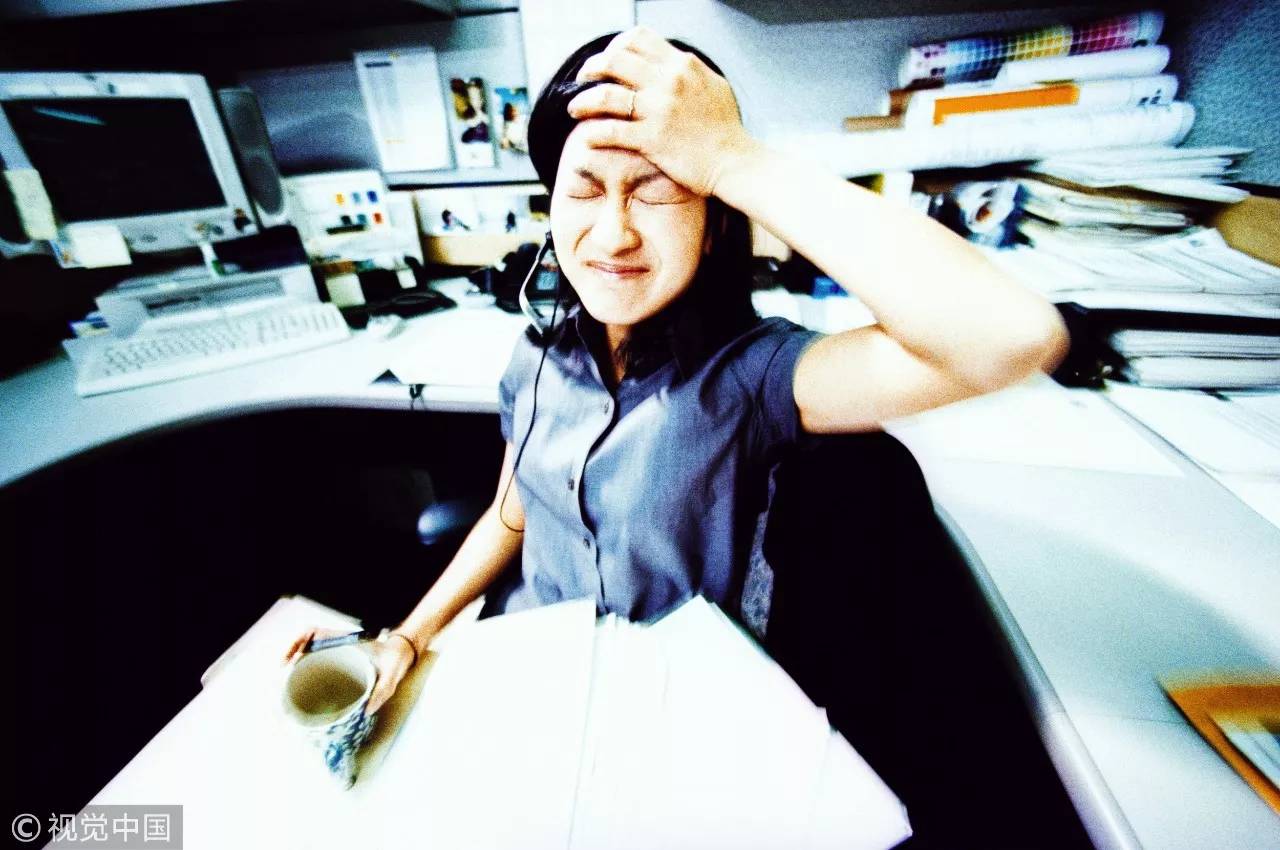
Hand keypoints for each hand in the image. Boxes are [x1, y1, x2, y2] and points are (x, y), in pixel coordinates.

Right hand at [282, 626, 417, 715]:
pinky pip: (319, 662)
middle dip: (290, 658)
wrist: (405, 652)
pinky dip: (309, 672)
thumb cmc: (397, 659)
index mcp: (345, 640)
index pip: (312, 632)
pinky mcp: (341, 661)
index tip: (288, 661)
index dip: (296, 643)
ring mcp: (338, 652)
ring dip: (298, 667)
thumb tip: (367, 711)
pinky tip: (307, 690)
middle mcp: (338, 644)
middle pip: (305, 644)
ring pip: (310, 654)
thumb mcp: (393, 674)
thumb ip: (383, 690)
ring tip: (291, 687)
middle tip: (284, 680)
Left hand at [566, 26, 758, 197]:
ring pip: (606, 94)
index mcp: (682, 65)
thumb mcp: (712, 85)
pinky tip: (587, 137)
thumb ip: (687, 72)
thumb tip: (669, 63)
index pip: (638, 38)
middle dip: (592, 67)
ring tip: (574, 108)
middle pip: (616, 59)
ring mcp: (659, 109)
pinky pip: (610, 130)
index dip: (616, 45)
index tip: (609, 60)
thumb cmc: (726, 130)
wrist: (734, 162)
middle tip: (583, 78)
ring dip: (583, 100)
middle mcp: (669, 81)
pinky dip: (593, 132)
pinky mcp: (651, 139)